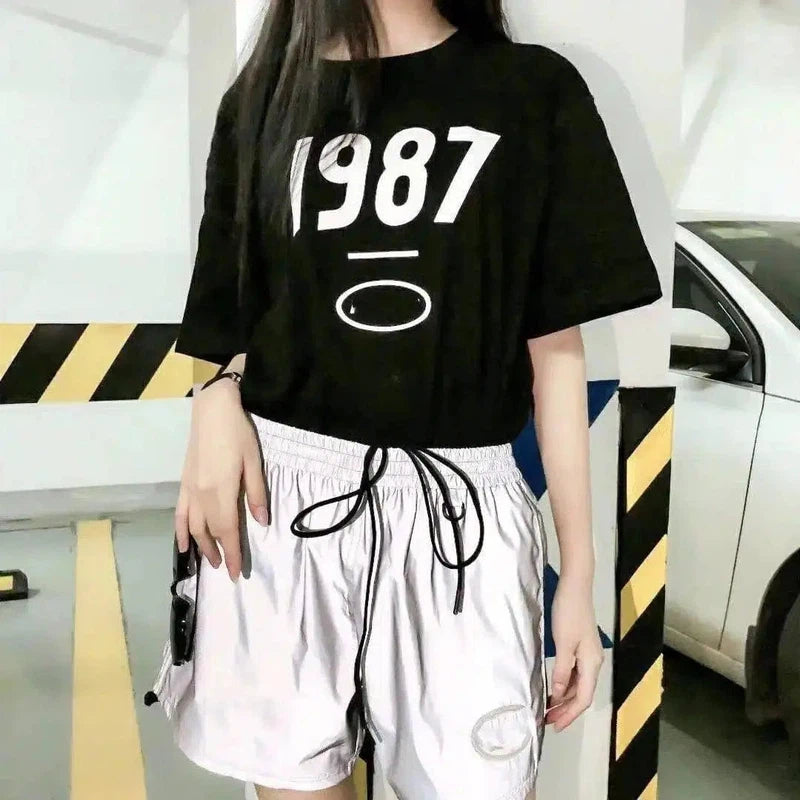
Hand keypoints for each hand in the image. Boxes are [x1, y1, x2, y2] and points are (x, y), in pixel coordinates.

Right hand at [174, 379, 268, 580]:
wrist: (212, 410)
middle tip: (229, 571)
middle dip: (219, 554)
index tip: (238, 572)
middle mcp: (201, 495)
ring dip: (201, 547)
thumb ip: (256, 494)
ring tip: (211, 562)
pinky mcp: (183, 483)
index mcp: (221, 491)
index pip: (227, 530)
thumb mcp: (254, 462)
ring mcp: (189, 490)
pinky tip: (183, 545)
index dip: (233, 553)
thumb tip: (261, 522)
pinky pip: (179, 513)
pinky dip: (180, 531)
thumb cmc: (238, 433)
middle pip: (210, 532)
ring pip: (193, 527)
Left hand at [546, 574, 604, 730]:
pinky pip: (575, 673)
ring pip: (578, 685)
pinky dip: (565, 684)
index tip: (554, 725)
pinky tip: (554, 687)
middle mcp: (593, 662)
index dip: (569, 714)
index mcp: (592, 664)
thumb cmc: (569, 613)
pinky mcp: (581, 647)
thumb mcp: (563, 643)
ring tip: (548, 708)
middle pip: (582, 694)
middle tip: (547, 721)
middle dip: (566, 710)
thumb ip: (562, 670)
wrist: (575, 586)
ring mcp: (588, 654)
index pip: (583, 698)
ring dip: (564, 698)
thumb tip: (559, 694)